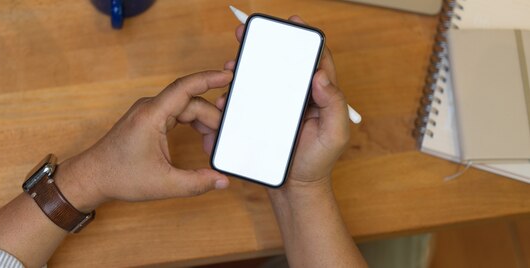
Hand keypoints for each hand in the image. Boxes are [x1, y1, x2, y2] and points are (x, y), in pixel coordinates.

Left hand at [56, 70, 232, 210]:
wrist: (92, 177)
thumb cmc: (119, 176)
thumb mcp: (164, 184)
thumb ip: (197, 182)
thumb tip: (221, 179)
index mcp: (151, 115)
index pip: (185, 88)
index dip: (209, 79)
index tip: (228, 77)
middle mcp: (150, 108)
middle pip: (191, 103)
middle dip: (212, 120)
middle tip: (221, 143)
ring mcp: (148, 112)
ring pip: (186, 109)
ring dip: (203, 124)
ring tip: (210, 146)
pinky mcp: (149, 120)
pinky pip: (177, 114)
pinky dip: (192, 125)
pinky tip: (200, 140)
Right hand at [217, 16, 349, 188]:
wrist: (295, 187)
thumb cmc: (318, 161)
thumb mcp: (334, 134)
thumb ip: (334, 104)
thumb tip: (319, 75)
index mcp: (319, 95)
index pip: (315, 60)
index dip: (304, 39)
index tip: (292, 23)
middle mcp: (298, 96)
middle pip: (282, 64)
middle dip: (265, 46)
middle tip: (247, 34)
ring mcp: (277, 107)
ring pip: (261, 80)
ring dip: (245, 68)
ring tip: (231, 65)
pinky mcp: (261, 119)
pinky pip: (246, 101)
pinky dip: (234, 93)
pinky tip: (225, 95)